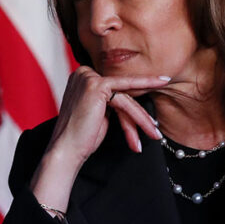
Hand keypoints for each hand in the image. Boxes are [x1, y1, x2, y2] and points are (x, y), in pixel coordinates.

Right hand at [31, 66, 167, 210]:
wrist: (66, 150)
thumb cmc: (82, 137)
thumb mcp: (100, 113)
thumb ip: (113, 101)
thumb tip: (136, 99)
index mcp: (83, 76)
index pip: (117, 88)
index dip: (136, 97)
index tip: (158, 89)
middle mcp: (84, 72)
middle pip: (122, 93)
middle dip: (140, 113)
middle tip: (157, 126)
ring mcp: (89, 77)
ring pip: (126, 98)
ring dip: (142, 119)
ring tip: (154, 134)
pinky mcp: (96, 86)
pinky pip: (125, 101)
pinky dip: (139, 116)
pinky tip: (150, 127)